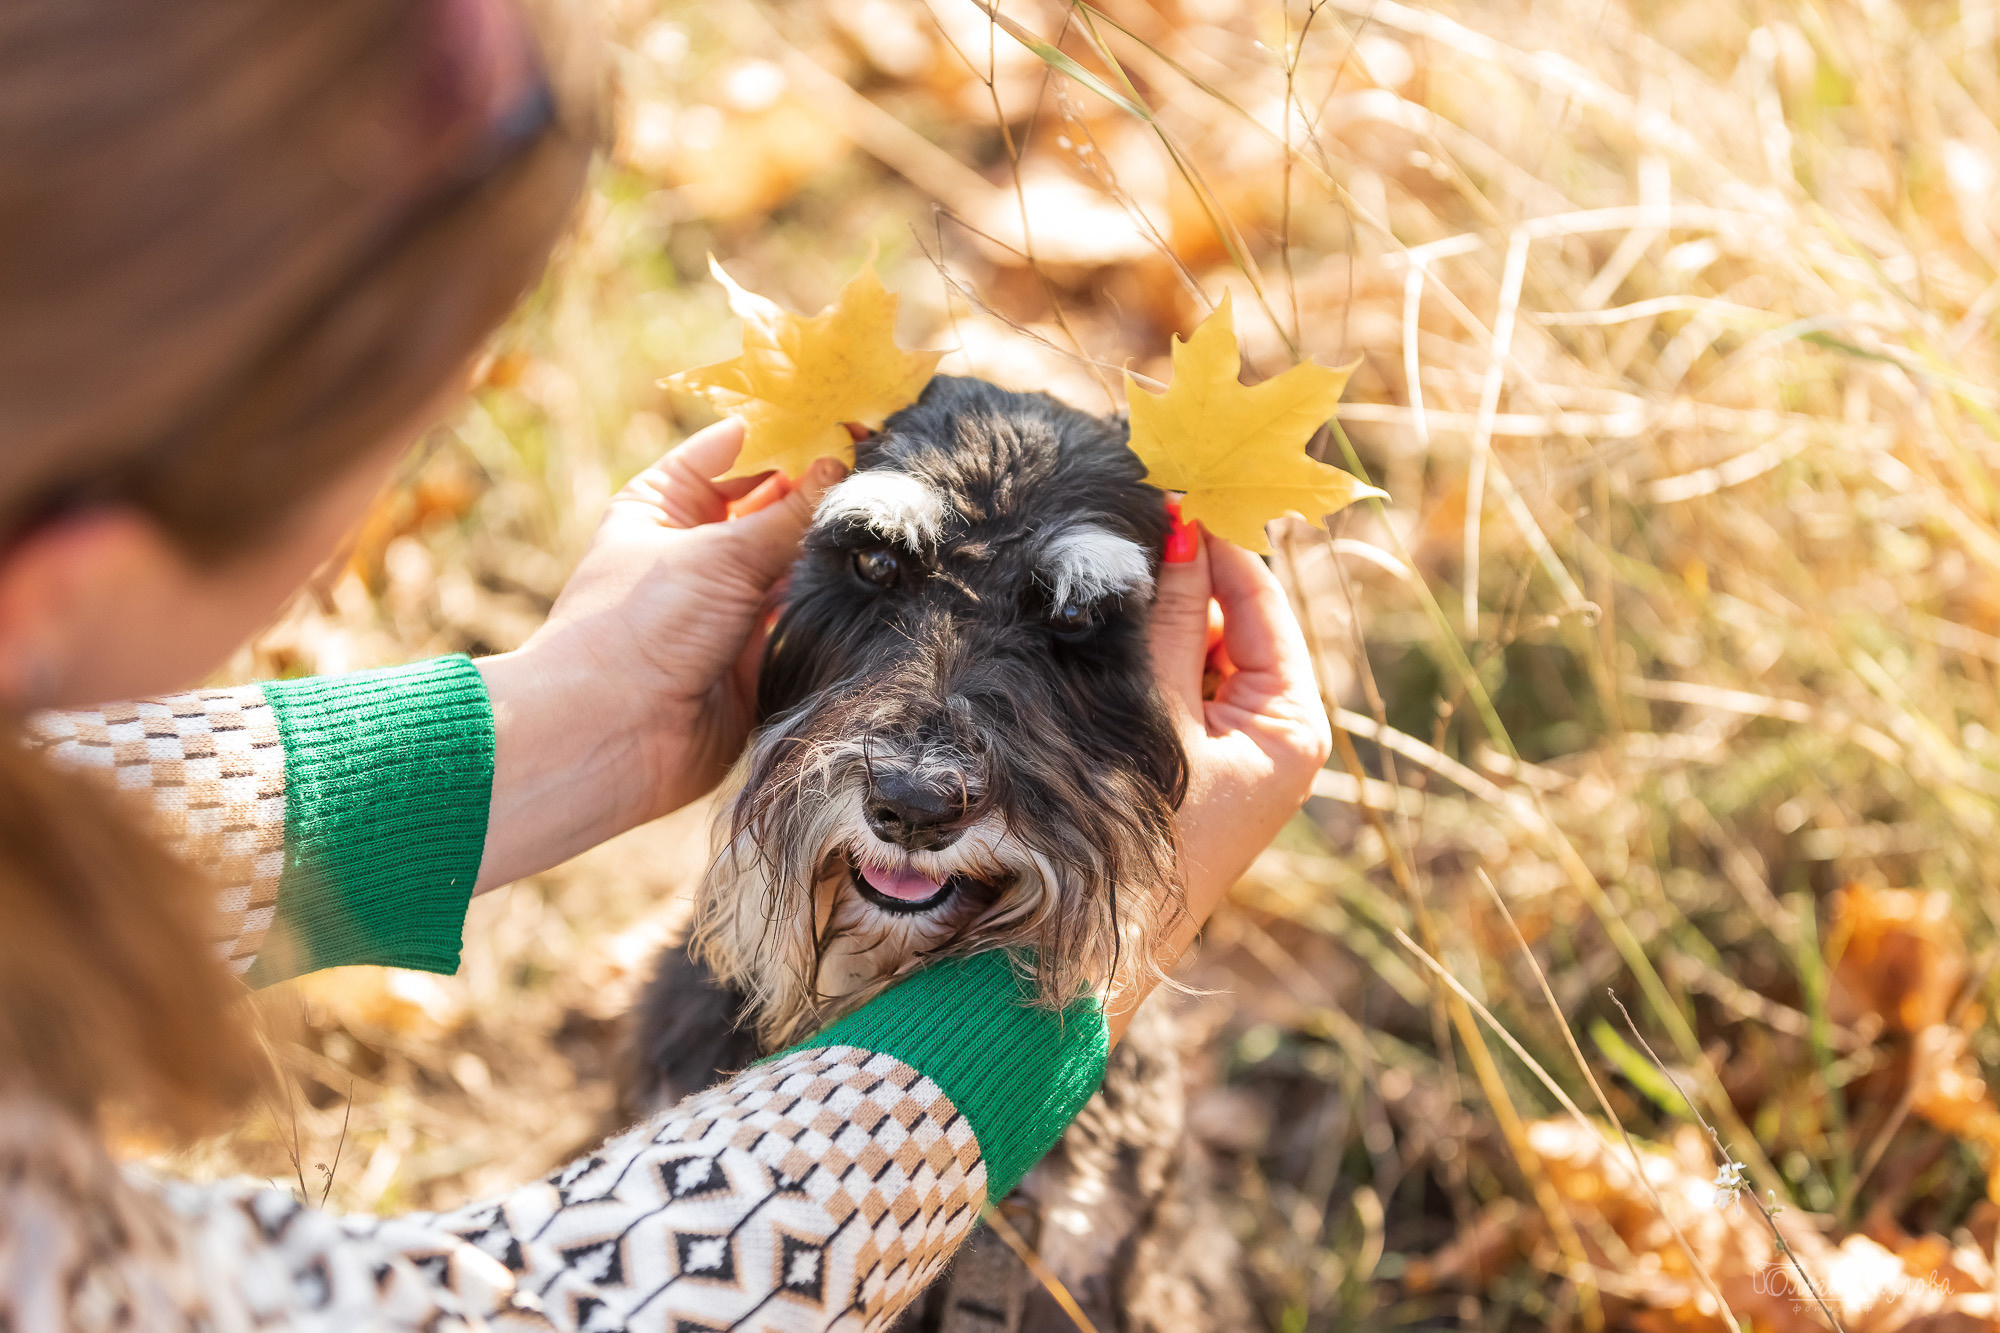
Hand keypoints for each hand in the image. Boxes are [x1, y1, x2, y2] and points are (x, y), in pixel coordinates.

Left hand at [473, 418, 845, 890]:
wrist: (614, 737)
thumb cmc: (639, 627)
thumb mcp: (719, 554)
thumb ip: (790, 513)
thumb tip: (843, 466)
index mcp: (663, 502)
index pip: (735, 447)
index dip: (788, 431)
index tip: (848, 417)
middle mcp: (695, 546)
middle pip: (770, 501)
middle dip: (820, 488)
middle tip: (883, 468)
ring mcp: (726, 600)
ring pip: (791, 557)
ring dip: (828, 544)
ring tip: (885, 518)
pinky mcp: (754, 651)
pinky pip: (801, 612)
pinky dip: (830, 597)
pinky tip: (871, 575)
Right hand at [1109, 524, 1331, 1040]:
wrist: (1090, 952)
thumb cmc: (1141, 840)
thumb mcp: (1159, 718)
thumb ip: (1169, 622)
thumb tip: (1182, 529)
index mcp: (1295, 726)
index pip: (1261, 603)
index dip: (1218, 546)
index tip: (1170, 491)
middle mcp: (1274, 732)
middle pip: (1230, 619)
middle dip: (1180, 576)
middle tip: (1123, 521)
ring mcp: (1230, 747)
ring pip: (1193, 648)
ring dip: (1153, 614)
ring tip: (1099, 569)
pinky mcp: (1188, 761)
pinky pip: (1169, 684)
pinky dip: (1139, 655)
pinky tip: (1094, 627)